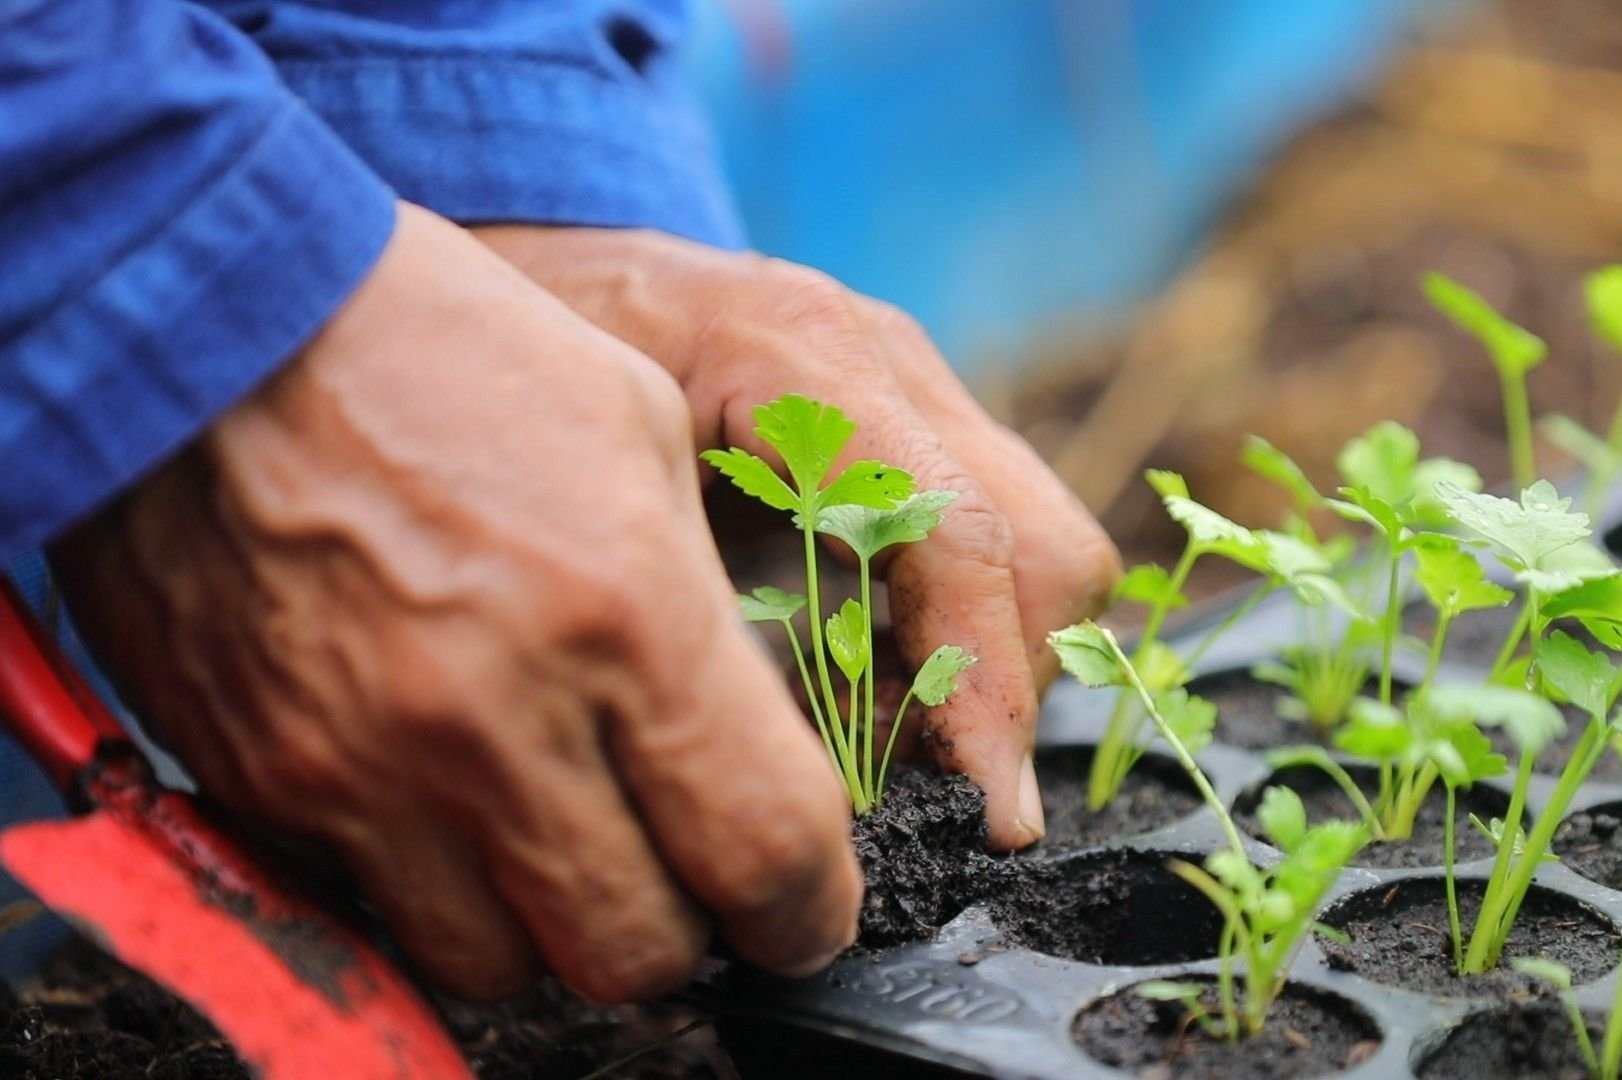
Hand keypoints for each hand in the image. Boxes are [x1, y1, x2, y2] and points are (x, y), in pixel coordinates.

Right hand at [50, 205, 860, 1000]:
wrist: (217, 323)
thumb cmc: (453, 352)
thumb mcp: (639, 434)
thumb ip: (708, 610)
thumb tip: (752, 744)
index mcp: (626, 613)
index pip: (763, 850)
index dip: (808, 906)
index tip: (806, 905)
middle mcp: (499, 715)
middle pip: (637, 953)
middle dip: (688, 926)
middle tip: (688, 873)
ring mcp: (368, 766)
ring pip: (505, 968)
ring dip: (556, 927)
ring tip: (565, 843)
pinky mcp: (268, 782)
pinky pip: (380, 915)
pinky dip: (440, 895)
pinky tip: (457, 814)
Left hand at [472, 227, 1122, 849]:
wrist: (534, 273)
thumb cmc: (520, 376)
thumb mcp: (583, 489)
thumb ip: (687, 606)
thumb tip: (769, 778)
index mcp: (803, 359)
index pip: (959, 533)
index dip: (985, 686)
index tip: (990, 814)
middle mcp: (888, 363)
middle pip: (1045, 550)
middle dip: (1001, 688)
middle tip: (902, 771)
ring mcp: (915, 388)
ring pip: (1044, 556)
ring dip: (983, 668)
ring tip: (865, 724)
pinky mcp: (917, 426)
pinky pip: (994, 550)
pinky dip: (955, 636)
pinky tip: (862, 674)